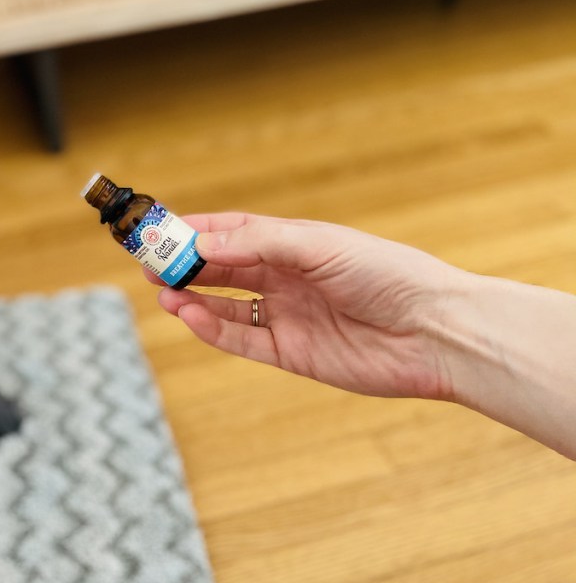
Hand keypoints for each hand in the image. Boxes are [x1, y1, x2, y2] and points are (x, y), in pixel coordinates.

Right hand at [153, 213, 462, 400]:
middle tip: (146, 262)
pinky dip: (212, 327)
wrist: (435, 333)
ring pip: (225, 305)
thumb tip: (202, 245)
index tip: (158, 229)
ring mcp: (287, 316)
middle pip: (222, 269)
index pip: (233, 233)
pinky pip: (241, 339)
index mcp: (295, 244)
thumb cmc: (388, 274)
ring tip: (162, 290)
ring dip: (192, 297)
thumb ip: (259, 244)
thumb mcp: (320, 246)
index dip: (195, 231)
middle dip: (184, 264)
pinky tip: (189, 314)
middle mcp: (287, 278)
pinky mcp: (291, 353)